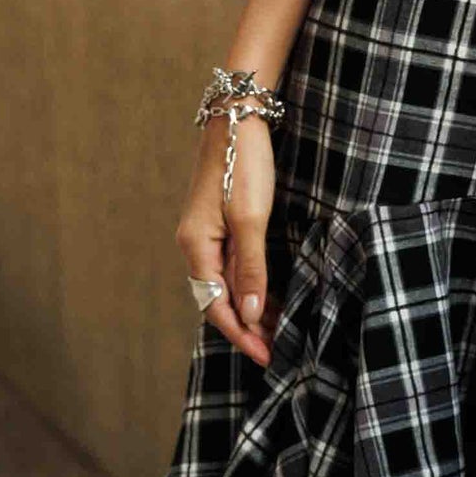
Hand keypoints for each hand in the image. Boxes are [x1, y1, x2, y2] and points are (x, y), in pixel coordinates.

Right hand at [175, 114, 278, 368]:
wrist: (237, 120)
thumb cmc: (242, 166)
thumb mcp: (251, 219)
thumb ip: (250, 267)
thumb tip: (250, 312)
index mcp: (196, 246)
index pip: (216, 305)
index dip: (242, 334)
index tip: (267, 356)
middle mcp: (196, 245)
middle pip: (219, 299)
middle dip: (248, 328)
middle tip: (278, 352)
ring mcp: (208, 235)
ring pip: (228, 285)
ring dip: (251, 310)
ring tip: (279, 332)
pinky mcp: (223, 225)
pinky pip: (233, 267)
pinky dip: (251, 287)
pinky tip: (270, 299)